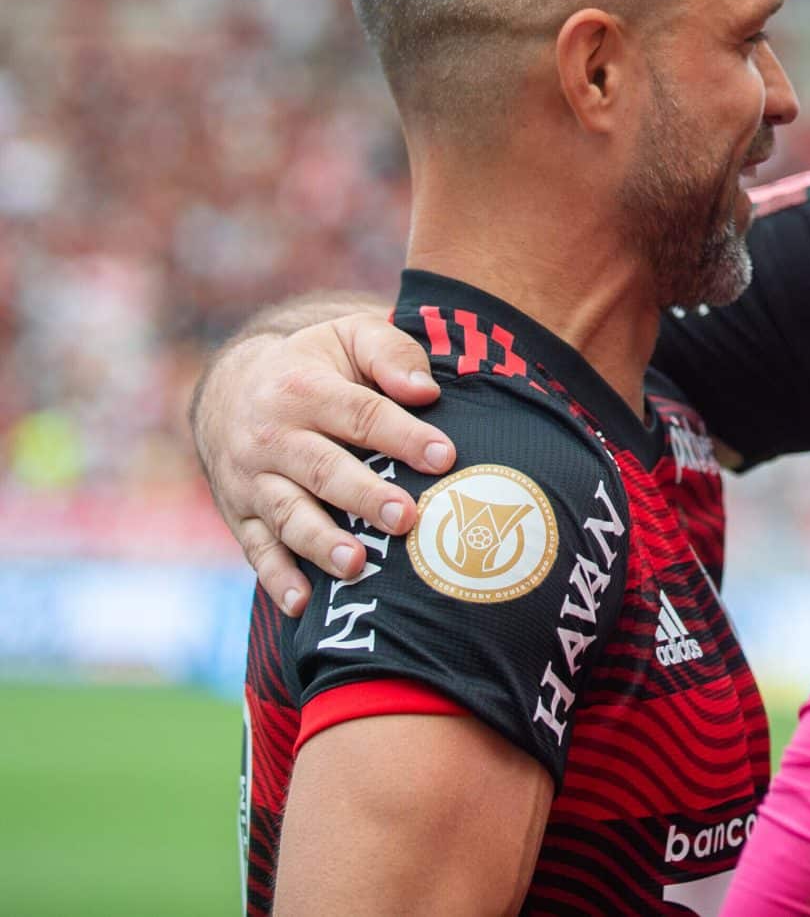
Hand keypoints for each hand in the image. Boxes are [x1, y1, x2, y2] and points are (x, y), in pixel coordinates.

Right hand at [193, 314, 451, 614]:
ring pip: (288, 514)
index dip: (403, 436)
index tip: (445, 457)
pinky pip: (257, 550)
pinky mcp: (240, 515)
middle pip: (322, 469)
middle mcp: (271, 437)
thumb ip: (391, 353)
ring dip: (320, 543)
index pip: (360, 414)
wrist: (232, 388)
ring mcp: (250, 480)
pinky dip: (276, 578)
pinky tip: (302, 605)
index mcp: (302, 389)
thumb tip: (425, 390)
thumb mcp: (350, 338)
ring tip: (356, 564)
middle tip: (407, 518)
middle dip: (364, 496)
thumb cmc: (315, 366)